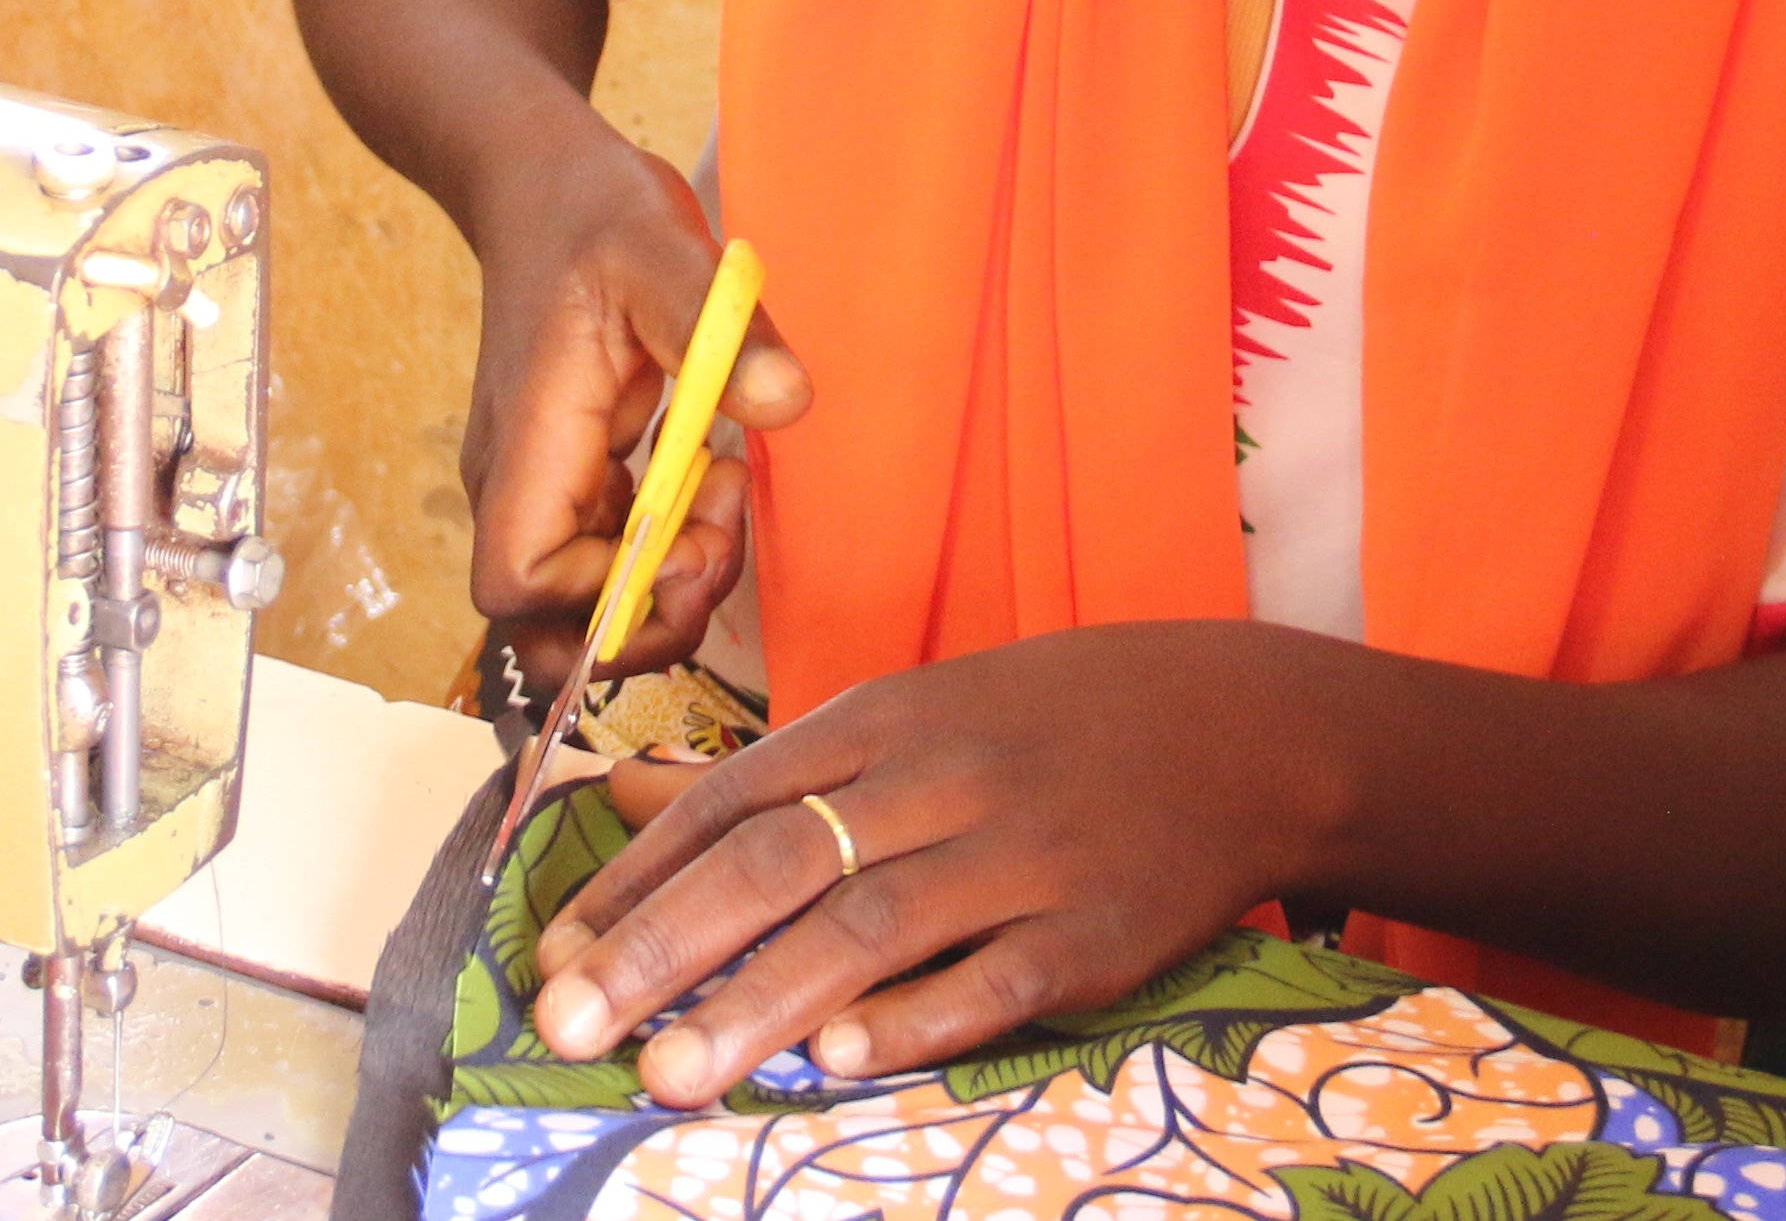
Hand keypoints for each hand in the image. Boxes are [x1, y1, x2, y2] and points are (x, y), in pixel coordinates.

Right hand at [464, 120, 809, 686]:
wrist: (541, 184)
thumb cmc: (591, 213)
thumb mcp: (666, 253)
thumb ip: (722, 333)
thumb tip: (786, 404)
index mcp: (531, 441)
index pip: (517, 584)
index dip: (601, 597)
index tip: (684, 535)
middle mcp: (520, 480)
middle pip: (542, 627)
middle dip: (642, 621)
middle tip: (717, 545)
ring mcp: (543, 481)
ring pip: (583, 599)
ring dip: (666, 579)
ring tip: (726, 487)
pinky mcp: (574, 470)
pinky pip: (609, 547)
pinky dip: (667, 539)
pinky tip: (711, 468)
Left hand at [526, 622, 1339, 1106]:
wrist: (1235, 727)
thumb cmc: (1048, 725)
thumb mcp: (915, 712)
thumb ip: (781, 772)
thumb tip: (628, 800)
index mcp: (887, 719)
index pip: (736, 797)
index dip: (639, 879)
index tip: (551, 952)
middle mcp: (941, 778)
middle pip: (782, 859)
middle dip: (665, 946)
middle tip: (571, 1024)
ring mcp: (1020, 855)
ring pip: (870, 924)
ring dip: (761, 1002)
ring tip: (669, 1073)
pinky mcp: (1094, 934)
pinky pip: (994, 977)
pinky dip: (917, 1016)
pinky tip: (844, 1061)